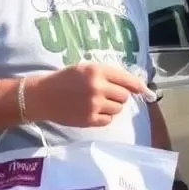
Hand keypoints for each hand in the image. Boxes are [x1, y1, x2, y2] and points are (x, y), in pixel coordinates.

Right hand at [23, 63, 143, 126]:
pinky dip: (104, 117)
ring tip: (97, 102)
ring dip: (111, 107)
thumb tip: (135, 86)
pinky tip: (92, 111)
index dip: (138, 86)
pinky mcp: (89, 119)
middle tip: (105, 95)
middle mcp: (98, 87)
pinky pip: (108, 120)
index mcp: (97, 71)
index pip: (127, 80)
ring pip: (118, 109)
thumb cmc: (66, 79)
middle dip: (118, 96)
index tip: (146, 91)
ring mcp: (94, 105)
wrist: (42, 95)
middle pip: (124, 96)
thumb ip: (109, 75)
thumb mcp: (86, 69)